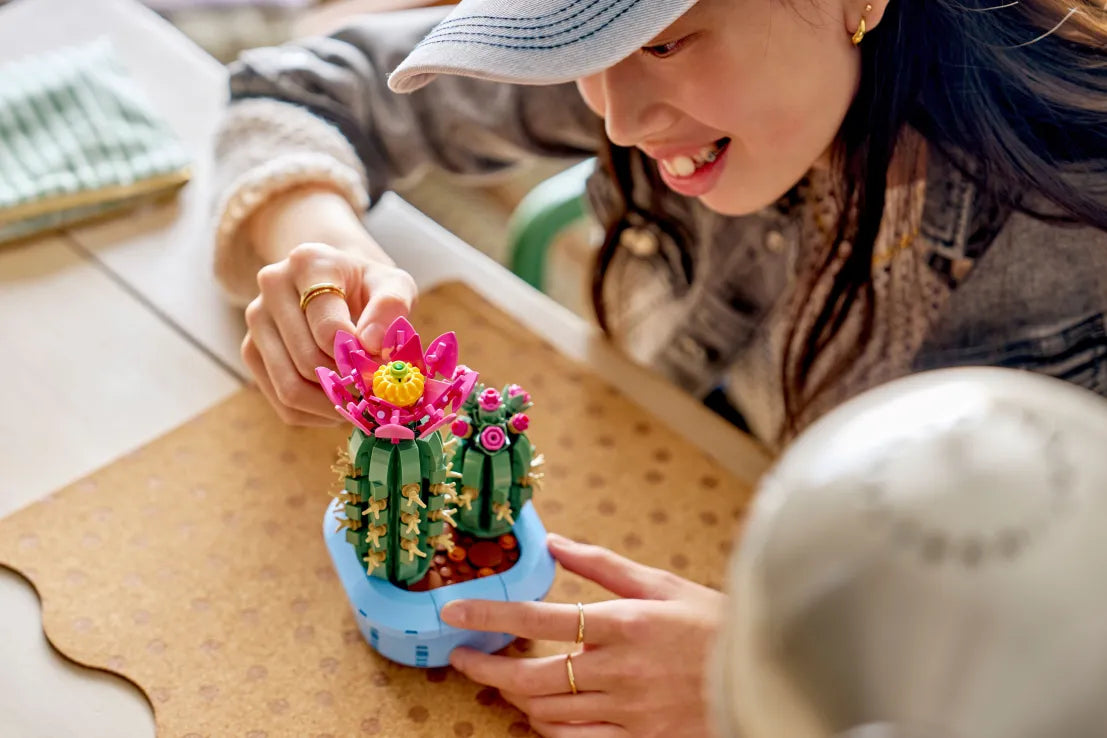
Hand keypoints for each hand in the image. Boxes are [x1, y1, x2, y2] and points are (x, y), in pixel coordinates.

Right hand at [241, 187, 416, 424]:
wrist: (338, 284)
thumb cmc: (369, 288)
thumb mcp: (393, 285)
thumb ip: (391, 308)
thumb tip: (372, 344)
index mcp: (309, 263)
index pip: (328, 328)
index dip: (358, 358)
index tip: (381, 365)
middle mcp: (273, 286)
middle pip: (308, 362)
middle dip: (348, 385)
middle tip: (376, 393)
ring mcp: (256, 320)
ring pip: (290, 389)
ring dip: (332, 406)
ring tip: (361, 402)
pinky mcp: (252, 351)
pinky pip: (283, 404)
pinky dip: (317, 415)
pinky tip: (340, 404)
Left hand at [441, 534, 723, 737]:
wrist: (762, 677)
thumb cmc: (712, 623)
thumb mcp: (662, 583)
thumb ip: (602, 564)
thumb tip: (554, 541)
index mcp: (625, 623)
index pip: (540, 619)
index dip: (490, 617)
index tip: (455, 614)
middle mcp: (621, 670)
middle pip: (532, 677)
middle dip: (487, 670)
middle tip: (463, 659)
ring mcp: (628, 711)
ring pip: (548, 713)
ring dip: (515, 698)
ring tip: (501, 682)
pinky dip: (547, 729)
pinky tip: (539, 714)